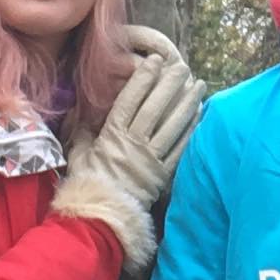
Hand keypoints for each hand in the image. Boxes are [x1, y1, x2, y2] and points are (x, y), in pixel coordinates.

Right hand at [52, 26, 206, 274]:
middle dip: (170, 84)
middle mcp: (133, 144)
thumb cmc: (86, 184)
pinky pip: (180, 148)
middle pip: (155, 107)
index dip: (143, 79)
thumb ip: (83, 131)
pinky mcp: (163, 174)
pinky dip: (191, 130)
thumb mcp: (78, 154)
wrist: (101, 217)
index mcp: (111, 136)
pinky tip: (200, 115)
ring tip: (198, 85)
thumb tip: (83, 112)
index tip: (154, 62)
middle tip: (182, 67)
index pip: (130, 100)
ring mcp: (150, 159)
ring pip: (172, 125)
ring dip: (186, 103)